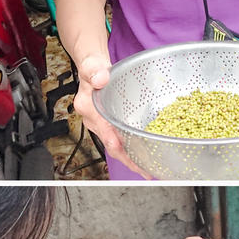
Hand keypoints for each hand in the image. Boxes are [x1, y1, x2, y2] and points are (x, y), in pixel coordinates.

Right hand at [73, 54, 146, 175]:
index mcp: (89, 109)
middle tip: (147, 172)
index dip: (118, 146)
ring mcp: (103, 124)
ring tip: (149, 169)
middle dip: (130, 161)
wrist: (91, 69)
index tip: (132, 158)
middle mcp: (95, 121)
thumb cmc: (92, 68)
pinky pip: (122, 139)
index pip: (105, 133)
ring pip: (118, 145)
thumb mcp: (92, 66)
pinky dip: (133, 148)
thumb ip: (94, 70)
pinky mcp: (111, 124)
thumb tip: (100, 78)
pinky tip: (145, 153)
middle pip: (113, 146)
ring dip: (133, 158)